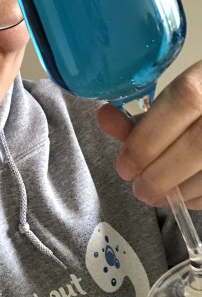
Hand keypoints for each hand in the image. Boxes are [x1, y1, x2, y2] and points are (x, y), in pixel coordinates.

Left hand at [97, 60, 201, 209]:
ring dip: (180, 191)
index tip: (124, 166)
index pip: (184, 101)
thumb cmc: (200, 102)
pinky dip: (201, 196)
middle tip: (139, 189)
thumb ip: (140, 114)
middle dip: (160, 174)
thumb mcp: (174, 100)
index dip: (149, 138)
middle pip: (199, 143)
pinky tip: (183, 195)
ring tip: (155, 195)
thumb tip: (104, 117)